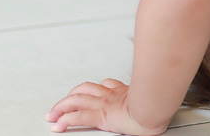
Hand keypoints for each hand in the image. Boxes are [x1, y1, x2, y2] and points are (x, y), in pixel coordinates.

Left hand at [45, 78, 166, 134]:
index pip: (104, 85)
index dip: (93, 88)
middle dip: (70, 96)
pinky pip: (77, 117)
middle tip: (61, 104)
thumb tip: (156, 100)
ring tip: (52, 114)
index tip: (88, 93)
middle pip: (84, 90)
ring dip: (61, 106)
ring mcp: (103, 104)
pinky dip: (64, 120)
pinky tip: (58, 125)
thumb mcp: (152, 97)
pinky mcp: (99, 116)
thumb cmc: (156, 104)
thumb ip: (148, 96)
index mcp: (122, 92)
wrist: (154, 108)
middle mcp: (110, 95)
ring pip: (75, 99)